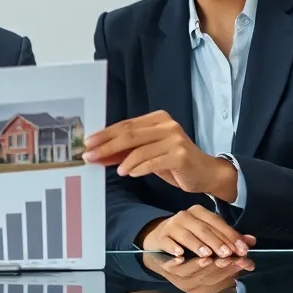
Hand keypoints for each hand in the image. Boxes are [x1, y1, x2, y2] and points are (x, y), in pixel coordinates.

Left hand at [82, 111, 237, 198]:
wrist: (205, 173)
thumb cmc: (174, 162)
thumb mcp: (149, 154)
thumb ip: (126, 152)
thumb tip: (98, 155)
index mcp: (158, 119)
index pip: (126, 125)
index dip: (105, 134)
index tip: (87, 143)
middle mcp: (167, 125)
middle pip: (130, 134)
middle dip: (106, 146)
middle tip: (89, 155)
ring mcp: (175, 139)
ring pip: (140, 149)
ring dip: (122, 160)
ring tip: (115, 170)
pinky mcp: (180, 155)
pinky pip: (152, 162)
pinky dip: (138, 168)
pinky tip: (129, 173)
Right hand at [138, 206, 256, 257]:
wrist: (161, 236)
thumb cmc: (190, 235)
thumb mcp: (210, 234)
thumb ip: (229, 237)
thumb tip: (252, 241)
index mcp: (200, 212)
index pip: (218, 223)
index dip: (231, 236)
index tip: (242, 250)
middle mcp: (186, 215)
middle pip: (204, 229)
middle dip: (217, 242)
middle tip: (228, 255)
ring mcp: (172, 224)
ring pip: (186, 234)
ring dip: (197, 245)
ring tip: (207, 255)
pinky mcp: (161, 236)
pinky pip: (167, 241)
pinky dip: (173, 247)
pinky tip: (180, 254)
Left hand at [144, 252, 254, 292]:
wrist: (161, 251)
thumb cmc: (192, 251)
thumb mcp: (214, 248)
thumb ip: (232, 246)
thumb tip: (252, 240)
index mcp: (205, 285)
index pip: (223, 279)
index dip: (234, 268)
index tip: (245, 258)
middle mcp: (192, 285)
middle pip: (208, 278)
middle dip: (220, 266)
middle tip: (229, 255)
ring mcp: (177, 277)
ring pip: (190, 274)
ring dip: (200, 265)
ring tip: (208, 256)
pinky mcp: (164, 267)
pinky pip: (170, 268)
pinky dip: (175, 263)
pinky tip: (180, 255)